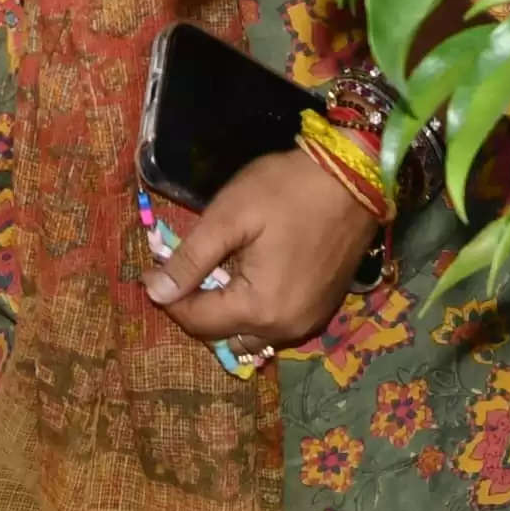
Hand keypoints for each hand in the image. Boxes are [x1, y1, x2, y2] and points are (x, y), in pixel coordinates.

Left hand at [140, 146, 378, 350]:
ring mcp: (308, 322)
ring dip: (228, 314)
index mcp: (260, 308)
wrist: (357, 176)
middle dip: (198, 308)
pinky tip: (251, 278)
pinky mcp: (322, 310)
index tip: (152, 272)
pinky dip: (255, 310)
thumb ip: (191, 259)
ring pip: (249, 334)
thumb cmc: (289, 189)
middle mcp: (285, 329)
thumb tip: (154, 292)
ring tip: (217, 275)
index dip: (169, 298)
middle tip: (186, 270)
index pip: (198, 322)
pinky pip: (275, 325)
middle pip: (223, 334)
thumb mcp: (231, 216)